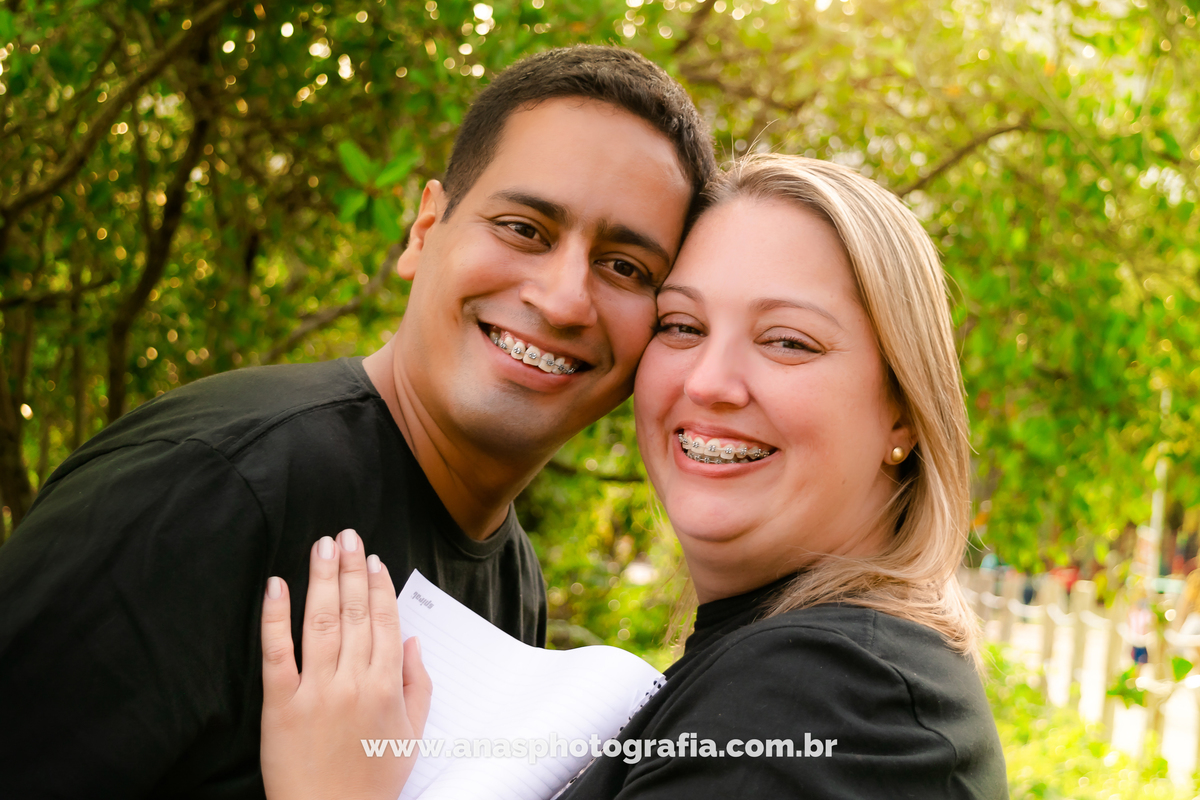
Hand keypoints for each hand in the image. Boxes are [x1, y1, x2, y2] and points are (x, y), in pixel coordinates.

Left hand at [261, 529, 431, 799]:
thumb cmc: (374, 781)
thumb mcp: (412, 734)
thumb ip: (417, 684)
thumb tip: (410, 639)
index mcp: (387, 686)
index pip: (385, 621)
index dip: (379, 585)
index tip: (373, 558)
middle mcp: (353, 681)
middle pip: (355, 612)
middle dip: (351, 568)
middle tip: (346, 535)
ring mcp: (316, 691)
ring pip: (321, 622)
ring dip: (322, 579)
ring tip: (322, 545)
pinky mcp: (280, 705)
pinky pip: (277, 653)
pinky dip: (275, 617)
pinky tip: (277, 585)